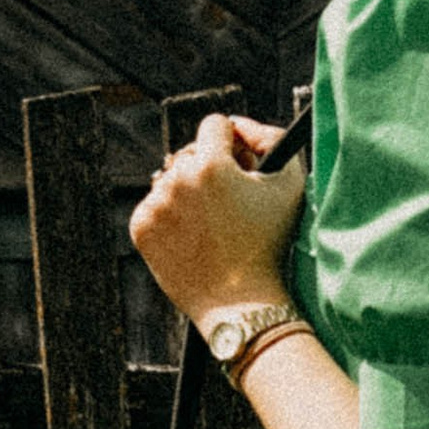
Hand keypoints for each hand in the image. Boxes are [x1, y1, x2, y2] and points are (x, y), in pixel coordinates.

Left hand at [129, 113, 305, 328]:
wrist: (241, 303)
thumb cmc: (270, 244)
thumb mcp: (288, 183)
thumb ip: (271, 139)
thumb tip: (240, 126)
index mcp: (210, 165)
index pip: (214, 125)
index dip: (232, 142)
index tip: (237, 160)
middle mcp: (176, 180)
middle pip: (190, 153)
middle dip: (209, 169)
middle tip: (229, 200)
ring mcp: (154, 205)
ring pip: (171, 180)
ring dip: (189, 193)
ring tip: (212, 224)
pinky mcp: (140, 228)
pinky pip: (155, 206)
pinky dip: (172, 216)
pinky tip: (193, 237)